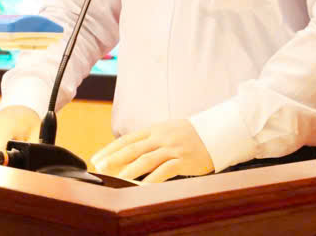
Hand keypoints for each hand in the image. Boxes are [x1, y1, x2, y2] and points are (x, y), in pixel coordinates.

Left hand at [89, 119, 215, 182]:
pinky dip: (152, 178)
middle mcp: (161, 137)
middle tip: (100, 167)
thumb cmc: (190, 134)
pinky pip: (165, 170)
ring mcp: (172, 148)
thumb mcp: (168, 130)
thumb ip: (151, 139)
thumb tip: (130, 152)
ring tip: (117, 177)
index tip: (97, 157)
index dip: (111, 148)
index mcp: (155, 129)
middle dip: (114, 158)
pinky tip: (143, 185)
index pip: (127, 139)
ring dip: (130, 169)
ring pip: (146, 159)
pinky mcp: (183, 160)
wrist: (217, 132)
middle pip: (133, 148)